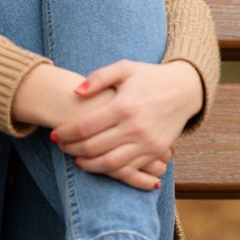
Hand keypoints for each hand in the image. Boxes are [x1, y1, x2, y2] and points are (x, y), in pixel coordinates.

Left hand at [49, 60, 201, 189]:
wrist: (185, 89)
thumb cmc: (149, 76)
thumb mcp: (124, 68)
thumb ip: (98, 78)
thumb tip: (75, 92)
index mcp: (123, 106)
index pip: (85, 126)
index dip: (66, 133)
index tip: (55, 134)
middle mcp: (135, 127)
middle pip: (94, 147)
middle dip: (72, 149)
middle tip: (61, 146)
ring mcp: (147, 142)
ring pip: (110, 164)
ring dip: (88, 164)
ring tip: (76, 159)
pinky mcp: (157, 151)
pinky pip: (130, 168)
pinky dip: (111, 171)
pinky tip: (98, 164)